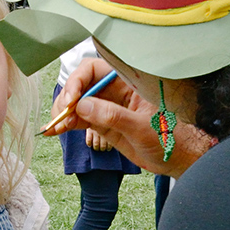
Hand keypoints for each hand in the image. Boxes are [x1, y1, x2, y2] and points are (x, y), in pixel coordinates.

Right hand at [49, 56, 210, 175]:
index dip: (78, 81)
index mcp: (129, 82)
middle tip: (61, 116)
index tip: (71, 100)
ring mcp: (107, 106)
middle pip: (81, 84)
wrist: (175, 160)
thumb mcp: (143, 128)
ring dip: (62, 112)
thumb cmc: (169, 139)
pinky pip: (80, 118)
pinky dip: (66, 123)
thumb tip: (83, 105)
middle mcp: (115, 90)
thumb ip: (114, 116)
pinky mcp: (102, 122)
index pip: (95, 69)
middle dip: (67, 98)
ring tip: (55, 127)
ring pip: (77, 102)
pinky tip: (54, 131)